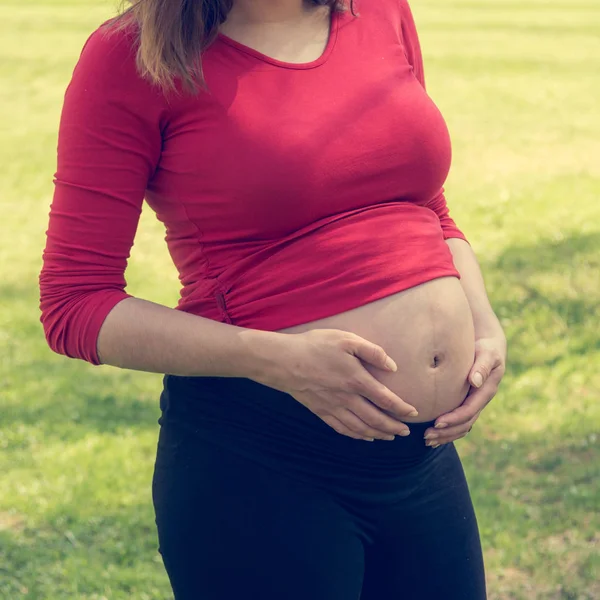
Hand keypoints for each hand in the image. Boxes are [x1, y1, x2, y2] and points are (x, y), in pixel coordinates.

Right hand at [255, 329, 418, 441]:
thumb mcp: (346, 339)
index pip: (385, 399)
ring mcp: (333, 407)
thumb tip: (392, 367)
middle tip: (405, 432)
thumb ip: (372, 352)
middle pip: (375, 419)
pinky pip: (342, 429)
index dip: (401, 408)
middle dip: (393, 427)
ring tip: (389, 437)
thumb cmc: (316, 346)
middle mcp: (347, 398)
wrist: (284, 361)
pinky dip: (356, 436)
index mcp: (356, 380)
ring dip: (378, 434)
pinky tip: (363, 437)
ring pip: (360, 428)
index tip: (413, 413)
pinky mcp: (320, 411)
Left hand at [423, 332, 506, 446]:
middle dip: (446, 432)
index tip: (436, 422)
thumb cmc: (486, 347)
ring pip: (461, 426)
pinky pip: (458, 421)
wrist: (488, 345)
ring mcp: (473, 403)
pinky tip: (432, 434)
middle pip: (464, 424)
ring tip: (427, 441)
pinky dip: (446, 430)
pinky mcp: (465, 402)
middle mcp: (479, 401)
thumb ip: (482, 366)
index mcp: (485, 391)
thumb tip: (475, 381)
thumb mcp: (488, 353)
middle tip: (427, 437)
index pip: (469, 410)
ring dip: (445, 435)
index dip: (453, 418)